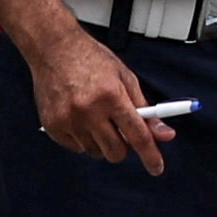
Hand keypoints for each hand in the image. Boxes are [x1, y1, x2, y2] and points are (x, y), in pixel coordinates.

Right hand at [26, 22, 168, 172]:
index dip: (150, 155)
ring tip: (95, 117)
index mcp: (112, 95)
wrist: (54, 48)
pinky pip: (76, 148)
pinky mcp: (53, 125)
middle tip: (120, 131)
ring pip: (95, 152)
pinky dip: (82, 139)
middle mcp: (89, 110)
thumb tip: (163, 134)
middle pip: (116, 151)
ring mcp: (68, 120)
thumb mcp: (125, 78)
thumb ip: (145, 109)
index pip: (138, 135)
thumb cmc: (90, 59)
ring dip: (101, 142)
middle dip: (123, 147)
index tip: (156, 168)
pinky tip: (79, 118)